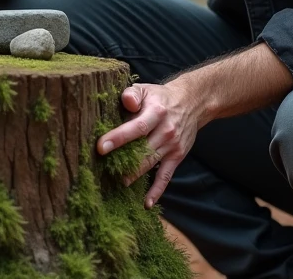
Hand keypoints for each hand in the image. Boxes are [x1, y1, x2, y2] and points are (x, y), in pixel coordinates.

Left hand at [96, 82, 201, 208]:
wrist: (192, 102)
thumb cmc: (160, 97)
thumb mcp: (146, 89)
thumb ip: (132, 93)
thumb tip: (126, 101)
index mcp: (156, 112)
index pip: (136, 127)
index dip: (118, 138)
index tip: (100, 147)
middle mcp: (166, 130)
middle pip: (142, 150)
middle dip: (122, 162)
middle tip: (102, 171)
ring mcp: (172, 146)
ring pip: (150, 164)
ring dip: (133, 175)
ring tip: (117, 182)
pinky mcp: (177, 157)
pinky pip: (166, 176)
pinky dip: (157, 191)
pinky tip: (146, 203)